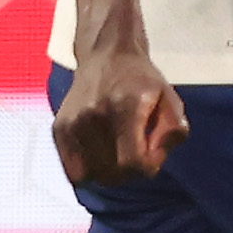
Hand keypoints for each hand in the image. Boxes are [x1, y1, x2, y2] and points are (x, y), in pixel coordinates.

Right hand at [54, 33, 188, 187]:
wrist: (106, 55)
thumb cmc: (142, 81)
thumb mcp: (170, 99)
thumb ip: (173, 131)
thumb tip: (153, 162)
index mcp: (126, 106)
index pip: (132, 162)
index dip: (148, 167)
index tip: (153, 154)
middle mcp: (94, 115)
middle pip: (113, 174)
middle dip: (131, 171)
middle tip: (136, 152)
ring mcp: (72, 123)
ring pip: (92, 176)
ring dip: (110, 173)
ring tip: (118, 153)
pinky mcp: (59, 129)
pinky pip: (74, 172)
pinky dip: (89, 171)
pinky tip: (100, 155)